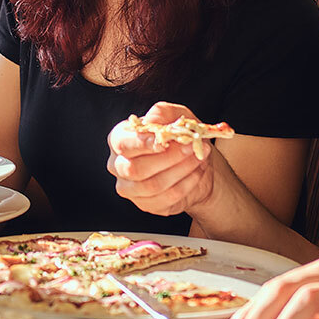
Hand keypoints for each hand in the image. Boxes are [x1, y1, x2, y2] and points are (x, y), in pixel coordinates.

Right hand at [107, 102, 215, 216]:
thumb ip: (163, 113)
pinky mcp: (147, 204)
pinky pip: (166, 199)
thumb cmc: (180, 137)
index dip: (141, 144)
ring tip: (198, 158)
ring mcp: (131, 189)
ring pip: (151, 185)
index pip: (122, 144)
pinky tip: (198, 172)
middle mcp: (119, 165)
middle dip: (168, 158)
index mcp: (120, 139)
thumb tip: (152, 120)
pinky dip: (187, 184)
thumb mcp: (176, 116)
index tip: (163, 142)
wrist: (196, 162)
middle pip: (135, 169)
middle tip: (191, 147)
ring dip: (180, 171)